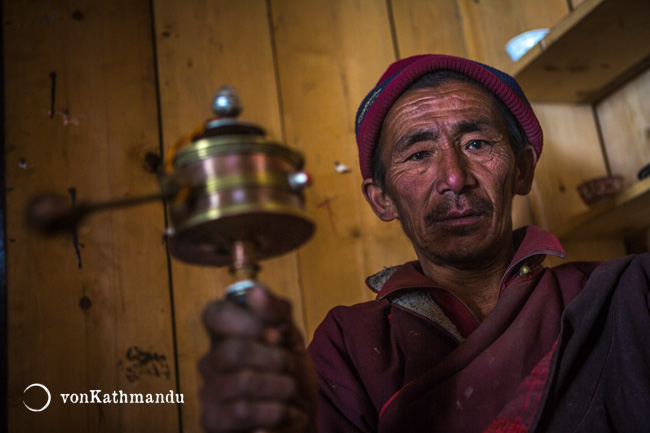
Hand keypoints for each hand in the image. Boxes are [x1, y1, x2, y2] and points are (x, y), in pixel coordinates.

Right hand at [199, 285, 316, 432]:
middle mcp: (210, 361)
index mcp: (225, 335)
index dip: (247, 321)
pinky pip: (242, 412)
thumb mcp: (292, 338)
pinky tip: (285, 413)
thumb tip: (256, 291)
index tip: (276, 333)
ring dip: (280, 387)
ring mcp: (209, 392)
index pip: (214, 313)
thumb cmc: (290, 374)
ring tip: (291, 393)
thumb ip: (276, 312)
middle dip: (274, 359)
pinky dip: (276, 413)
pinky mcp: (212, 422)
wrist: (300, 418)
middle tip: (290, 367)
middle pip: (232, 351)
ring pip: (242, 382)